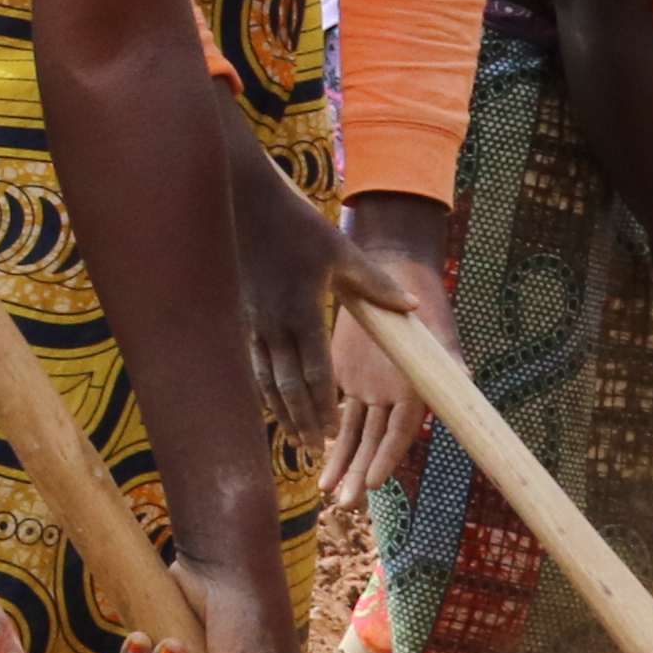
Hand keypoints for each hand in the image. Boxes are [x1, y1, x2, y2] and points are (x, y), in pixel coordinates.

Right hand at [225, 152, 357, 454]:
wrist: (243, 203)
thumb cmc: (295, 224)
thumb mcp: (341, 250)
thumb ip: (375, 284)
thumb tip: (411, 305)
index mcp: (302, 311)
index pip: (314, 372)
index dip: (323, 407)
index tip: (334, 433)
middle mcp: (274, 324)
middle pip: (287, 386)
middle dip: (302, 421)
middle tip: (316, 450)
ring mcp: (253, 321)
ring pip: (266, 379)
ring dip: (281, 412)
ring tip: (295, 438)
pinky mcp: (242, 315)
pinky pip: (253, 362)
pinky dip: (263, 388)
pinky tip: (271, 403)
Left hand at [319, 195, 461, 510]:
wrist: (391, 271)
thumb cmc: (421, 301)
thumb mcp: (435, 327)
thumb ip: (446, 357)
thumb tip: (466, 380)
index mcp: (414, 389)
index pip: (399, 432)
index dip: (386, 457)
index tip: (372, 483)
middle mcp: (391, 396)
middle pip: (374, 442)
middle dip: (358, 473)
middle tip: (343, 506)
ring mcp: (367, 388)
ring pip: (352, 433)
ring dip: (340, 462)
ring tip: (326, 494)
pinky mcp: (344, 375)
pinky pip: (333, 410)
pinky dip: (323, 432)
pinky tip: (310, 454)